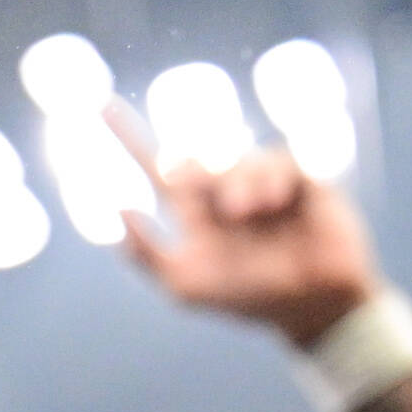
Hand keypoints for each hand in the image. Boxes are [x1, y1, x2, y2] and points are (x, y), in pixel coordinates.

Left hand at [105, 101, 378, 348]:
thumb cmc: (247, 300)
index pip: (155, 168)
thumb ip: (146, 254)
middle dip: (194, 173)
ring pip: (237, 158)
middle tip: (208, 203)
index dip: (128, 137)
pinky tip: (276, 204)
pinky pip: (278, 159)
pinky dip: (271, 180)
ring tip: (247, 215)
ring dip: (237, 185)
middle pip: (195, 159)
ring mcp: (262, 183)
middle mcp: (224, 193)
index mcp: (195, 214)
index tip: (100, 105)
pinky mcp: (300, 178)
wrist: (310, 306)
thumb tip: (117, 209)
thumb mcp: (186, 286)